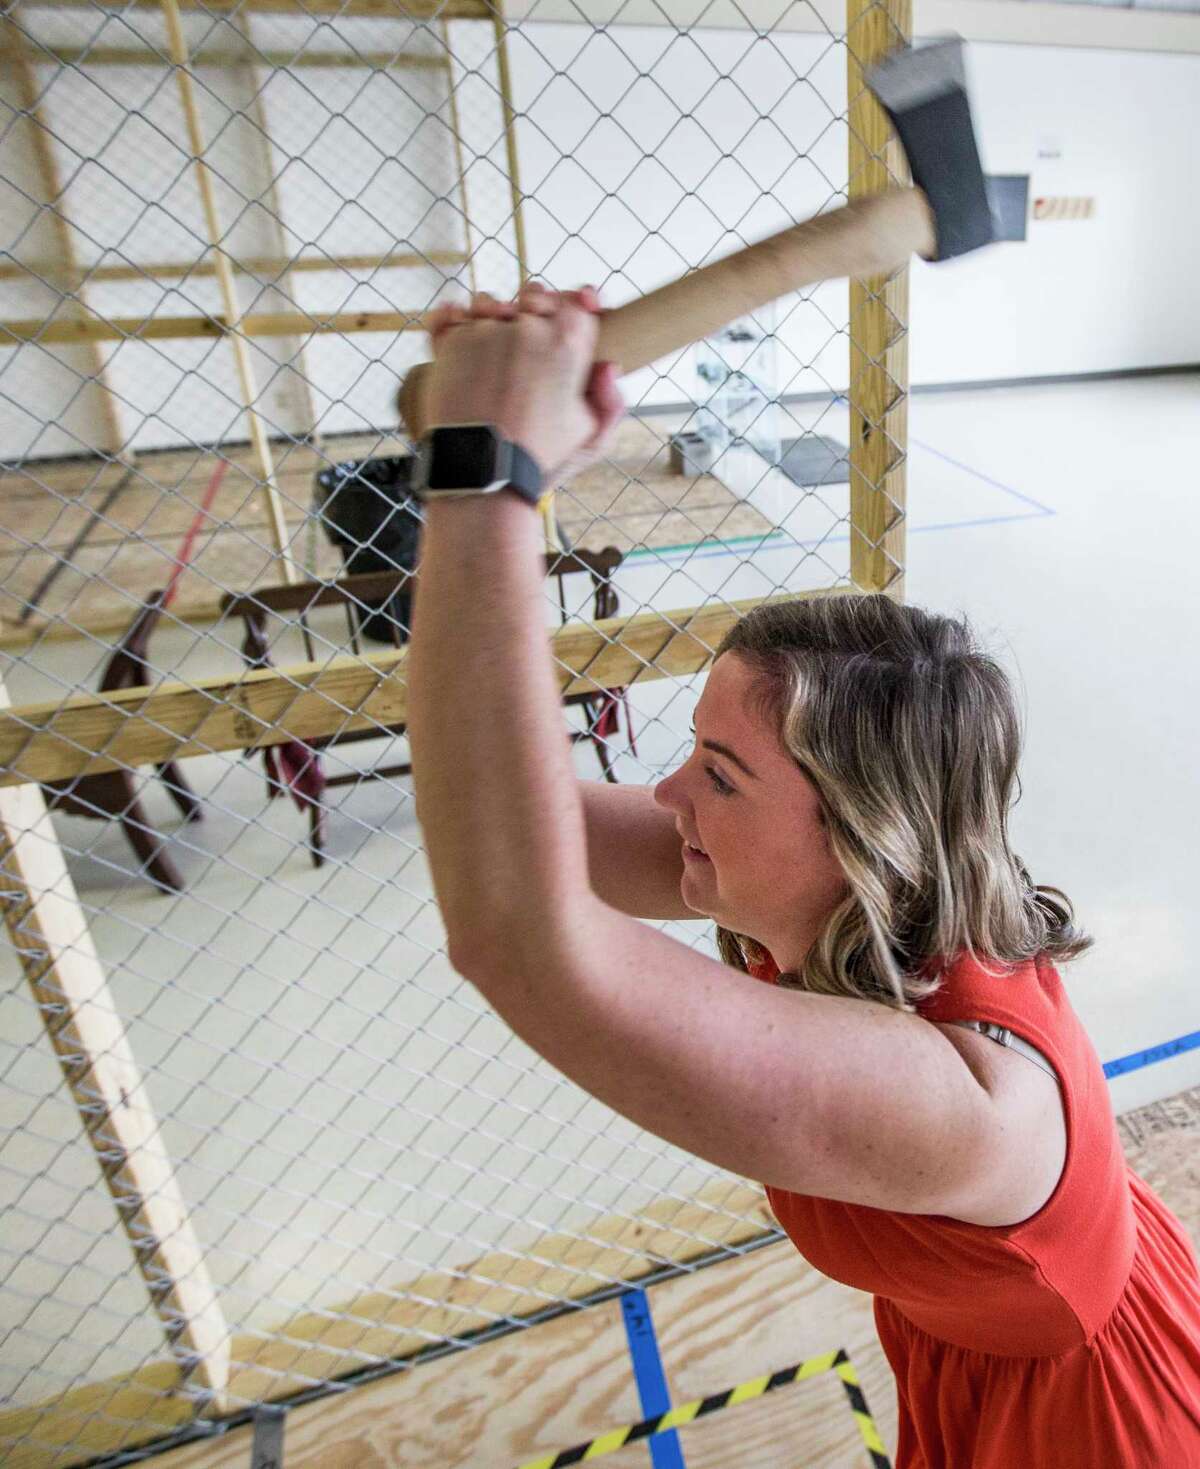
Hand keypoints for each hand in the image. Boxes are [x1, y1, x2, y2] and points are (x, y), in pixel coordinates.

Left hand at [422, 283, 624, 484]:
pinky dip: (450, 318)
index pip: (576, 302)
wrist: (486, 475)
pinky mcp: (451, 345)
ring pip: (489, 304)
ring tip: (492, 343)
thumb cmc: (540, 459)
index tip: (579, 307)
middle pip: (533, 296)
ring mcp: (486, 332)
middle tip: (531, 333)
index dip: (578, 303)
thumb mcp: (592, 440)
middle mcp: (528, 327)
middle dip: (535, 308)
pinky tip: (459, 324)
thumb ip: (611, 403)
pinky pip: (447, 316)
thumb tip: (609, 365)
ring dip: (493, 315)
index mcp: (568, 342)